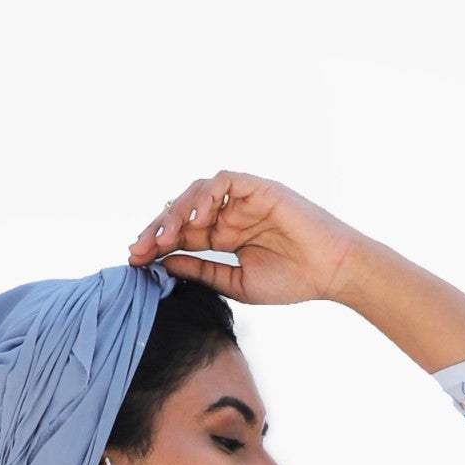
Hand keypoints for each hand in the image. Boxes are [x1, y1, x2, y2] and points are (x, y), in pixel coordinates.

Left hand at [126, 175, 360, 307]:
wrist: (330, 271)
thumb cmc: (292, 280)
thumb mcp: (235, 282)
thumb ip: (200, 270)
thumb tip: (163, 264)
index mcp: (224, 236)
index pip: (182, 235)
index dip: (156, 244)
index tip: (135, 261)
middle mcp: (230, 214)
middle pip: (183, 211)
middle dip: (158, 229)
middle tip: (139, 249)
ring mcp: (243, 199)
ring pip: (198, 193)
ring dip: (177, 212)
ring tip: (165, 237)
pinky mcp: (258, 187)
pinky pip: (224, 181)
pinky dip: (206, 195)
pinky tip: (195, 218)